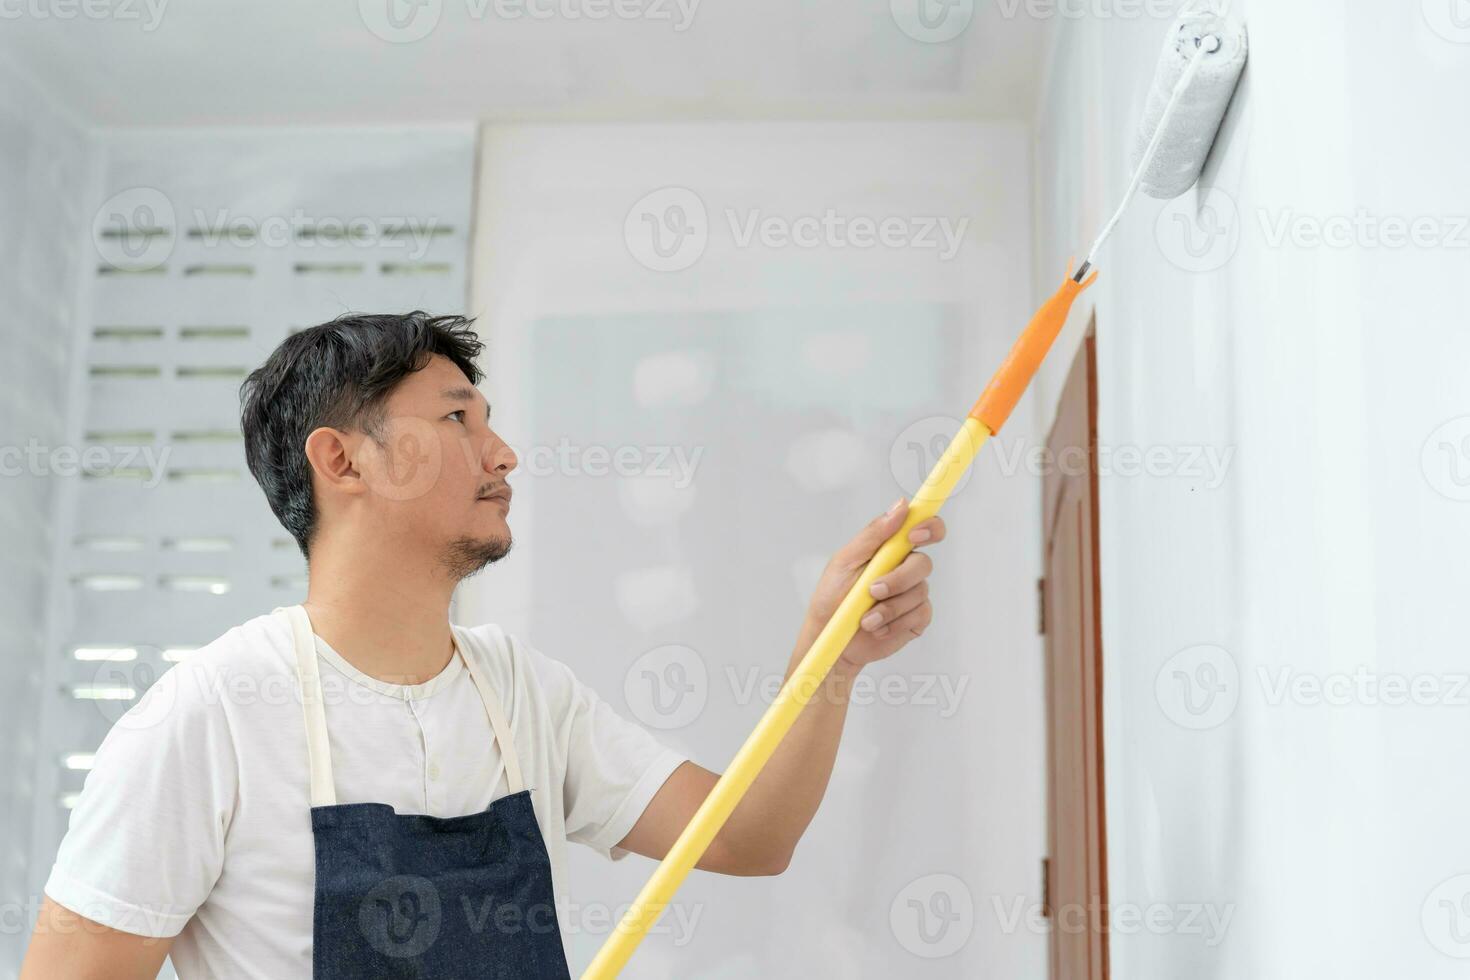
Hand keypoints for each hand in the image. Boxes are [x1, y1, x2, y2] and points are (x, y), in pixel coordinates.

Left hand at [803, 497, 943, 673]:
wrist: (830, 638)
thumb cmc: (832, 597)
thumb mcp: (845, 561)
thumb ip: (873, 534)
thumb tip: (900, 507)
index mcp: (890, 549)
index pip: (923, 528)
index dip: (929, 526)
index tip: (914, 535)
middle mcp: (905, 568)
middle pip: (923, 563)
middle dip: (898, 579)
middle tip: (873, 590)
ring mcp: (913, 594)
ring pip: (919, 592)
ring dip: (889, 607)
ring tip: (865, 618)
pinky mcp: (916, 619)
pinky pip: (919, 615)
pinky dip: (894, 623)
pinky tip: (877, 627)